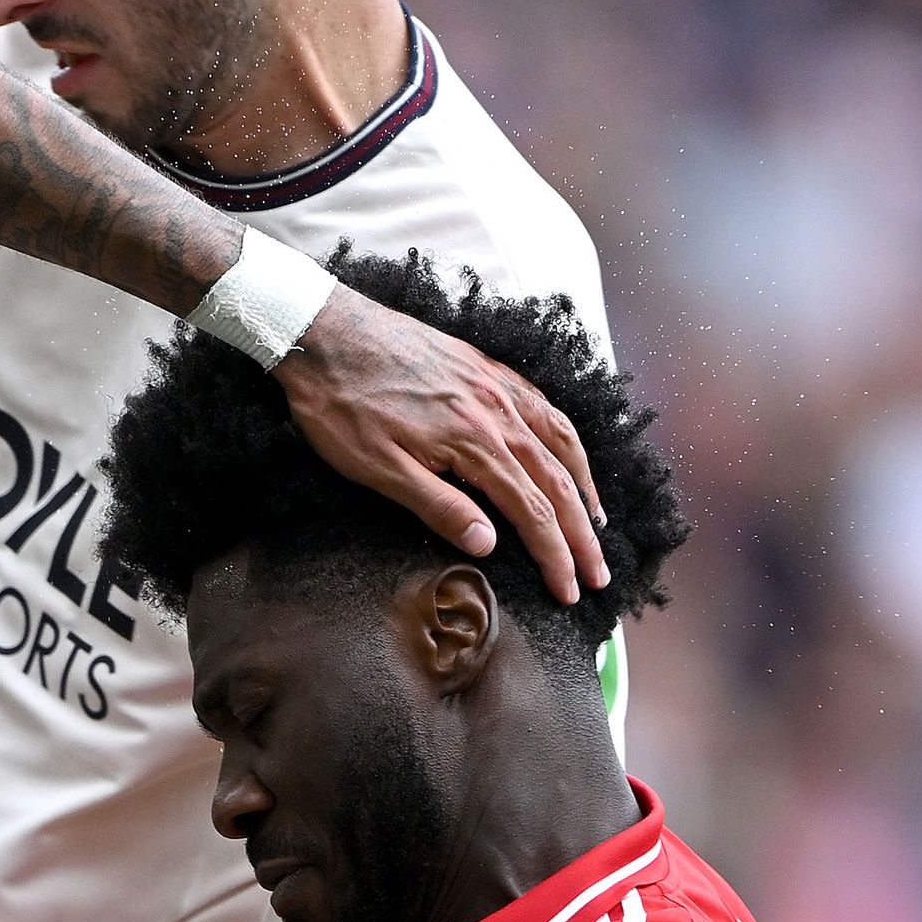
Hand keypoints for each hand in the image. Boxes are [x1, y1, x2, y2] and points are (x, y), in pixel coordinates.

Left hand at [270, 287, 609, 603]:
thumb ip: (438, 505)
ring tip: (597, 522)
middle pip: (556, 481)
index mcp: (473, 442)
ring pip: (559, 440)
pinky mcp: (483, 367)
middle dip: (582, 534)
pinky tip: (567, 452)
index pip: (532, 511)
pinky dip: (565, 437)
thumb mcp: (378, 469)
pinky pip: (542, 405)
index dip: (554, 555)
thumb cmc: (341, 403)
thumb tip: (487, 544)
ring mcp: (494, 384)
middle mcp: (497, 410)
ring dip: (584, 485)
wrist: (324, 330)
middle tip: (598, 574)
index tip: (569, 591)